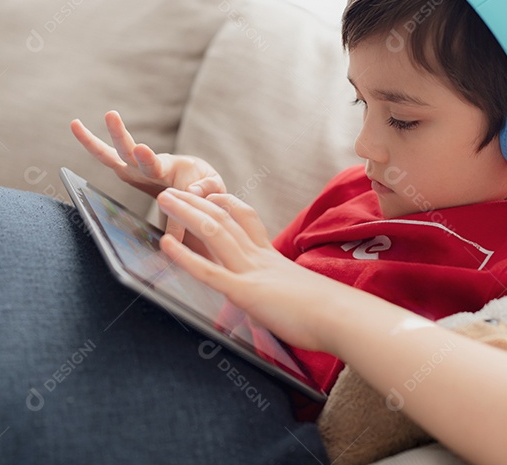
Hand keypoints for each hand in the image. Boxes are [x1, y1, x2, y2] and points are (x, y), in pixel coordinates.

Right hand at [70, 111, 224, 259]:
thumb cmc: (204, 187)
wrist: (197, 186)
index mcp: (166, 169)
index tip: (142, 148)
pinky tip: (75, 124)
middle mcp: (145, 166)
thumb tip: (193, 194)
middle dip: (120, 134)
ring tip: (80, 122)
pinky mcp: (126, 172)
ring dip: (95, 140)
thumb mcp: (212, 190)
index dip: (147, 158)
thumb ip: (206, 192)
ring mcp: (133, 168)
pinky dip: (90, 142)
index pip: (154, 163)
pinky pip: (105, 157)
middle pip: (129, 151)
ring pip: (112, 152)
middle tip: (111, 114)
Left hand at [157, 189, 349, 353]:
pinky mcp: (245, 292)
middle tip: (174, 188)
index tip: (212, 194)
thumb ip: (285, 294)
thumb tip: (284, 305)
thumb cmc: (331, 314)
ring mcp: (252, 272)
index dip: (227, 204)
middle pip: (224, 219)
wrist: (342, 317)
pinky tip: (165, 243)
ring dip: (186, 213)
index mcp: (273, 258)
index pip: (247, 221)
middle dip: (196, 201)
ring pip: (214, 232)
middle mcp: (260, 258)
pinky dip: (184, 255)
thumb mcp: (302, 296)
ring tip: (163, 200)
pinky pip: (208, 271)